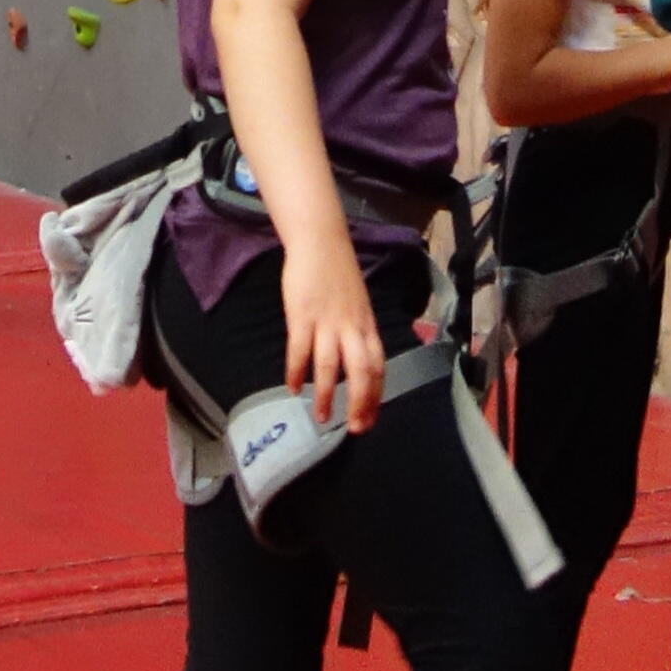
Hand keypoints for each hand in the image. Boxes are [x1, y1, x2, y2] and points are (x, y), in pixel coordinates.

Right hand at [283, 250, 383, 434]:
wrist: (320, 241)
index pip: (378, 368)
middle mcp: (352, 326)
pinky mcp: (302, 314)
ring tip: (321, 418)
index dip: (375, 396)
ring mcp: (327, 321)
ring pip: (331, 366)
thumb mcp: (358, 306)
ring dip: (326, 395)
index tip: (369, 420)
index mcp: (367, 326)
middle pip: (362, 372)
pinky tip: (292, 388)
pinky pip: (300, 350)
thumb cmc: (338, 274)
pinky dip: (296, 372)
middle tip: (353, 429)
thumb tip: (355, 365)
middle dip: (360, 403)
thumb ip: (358, 333)